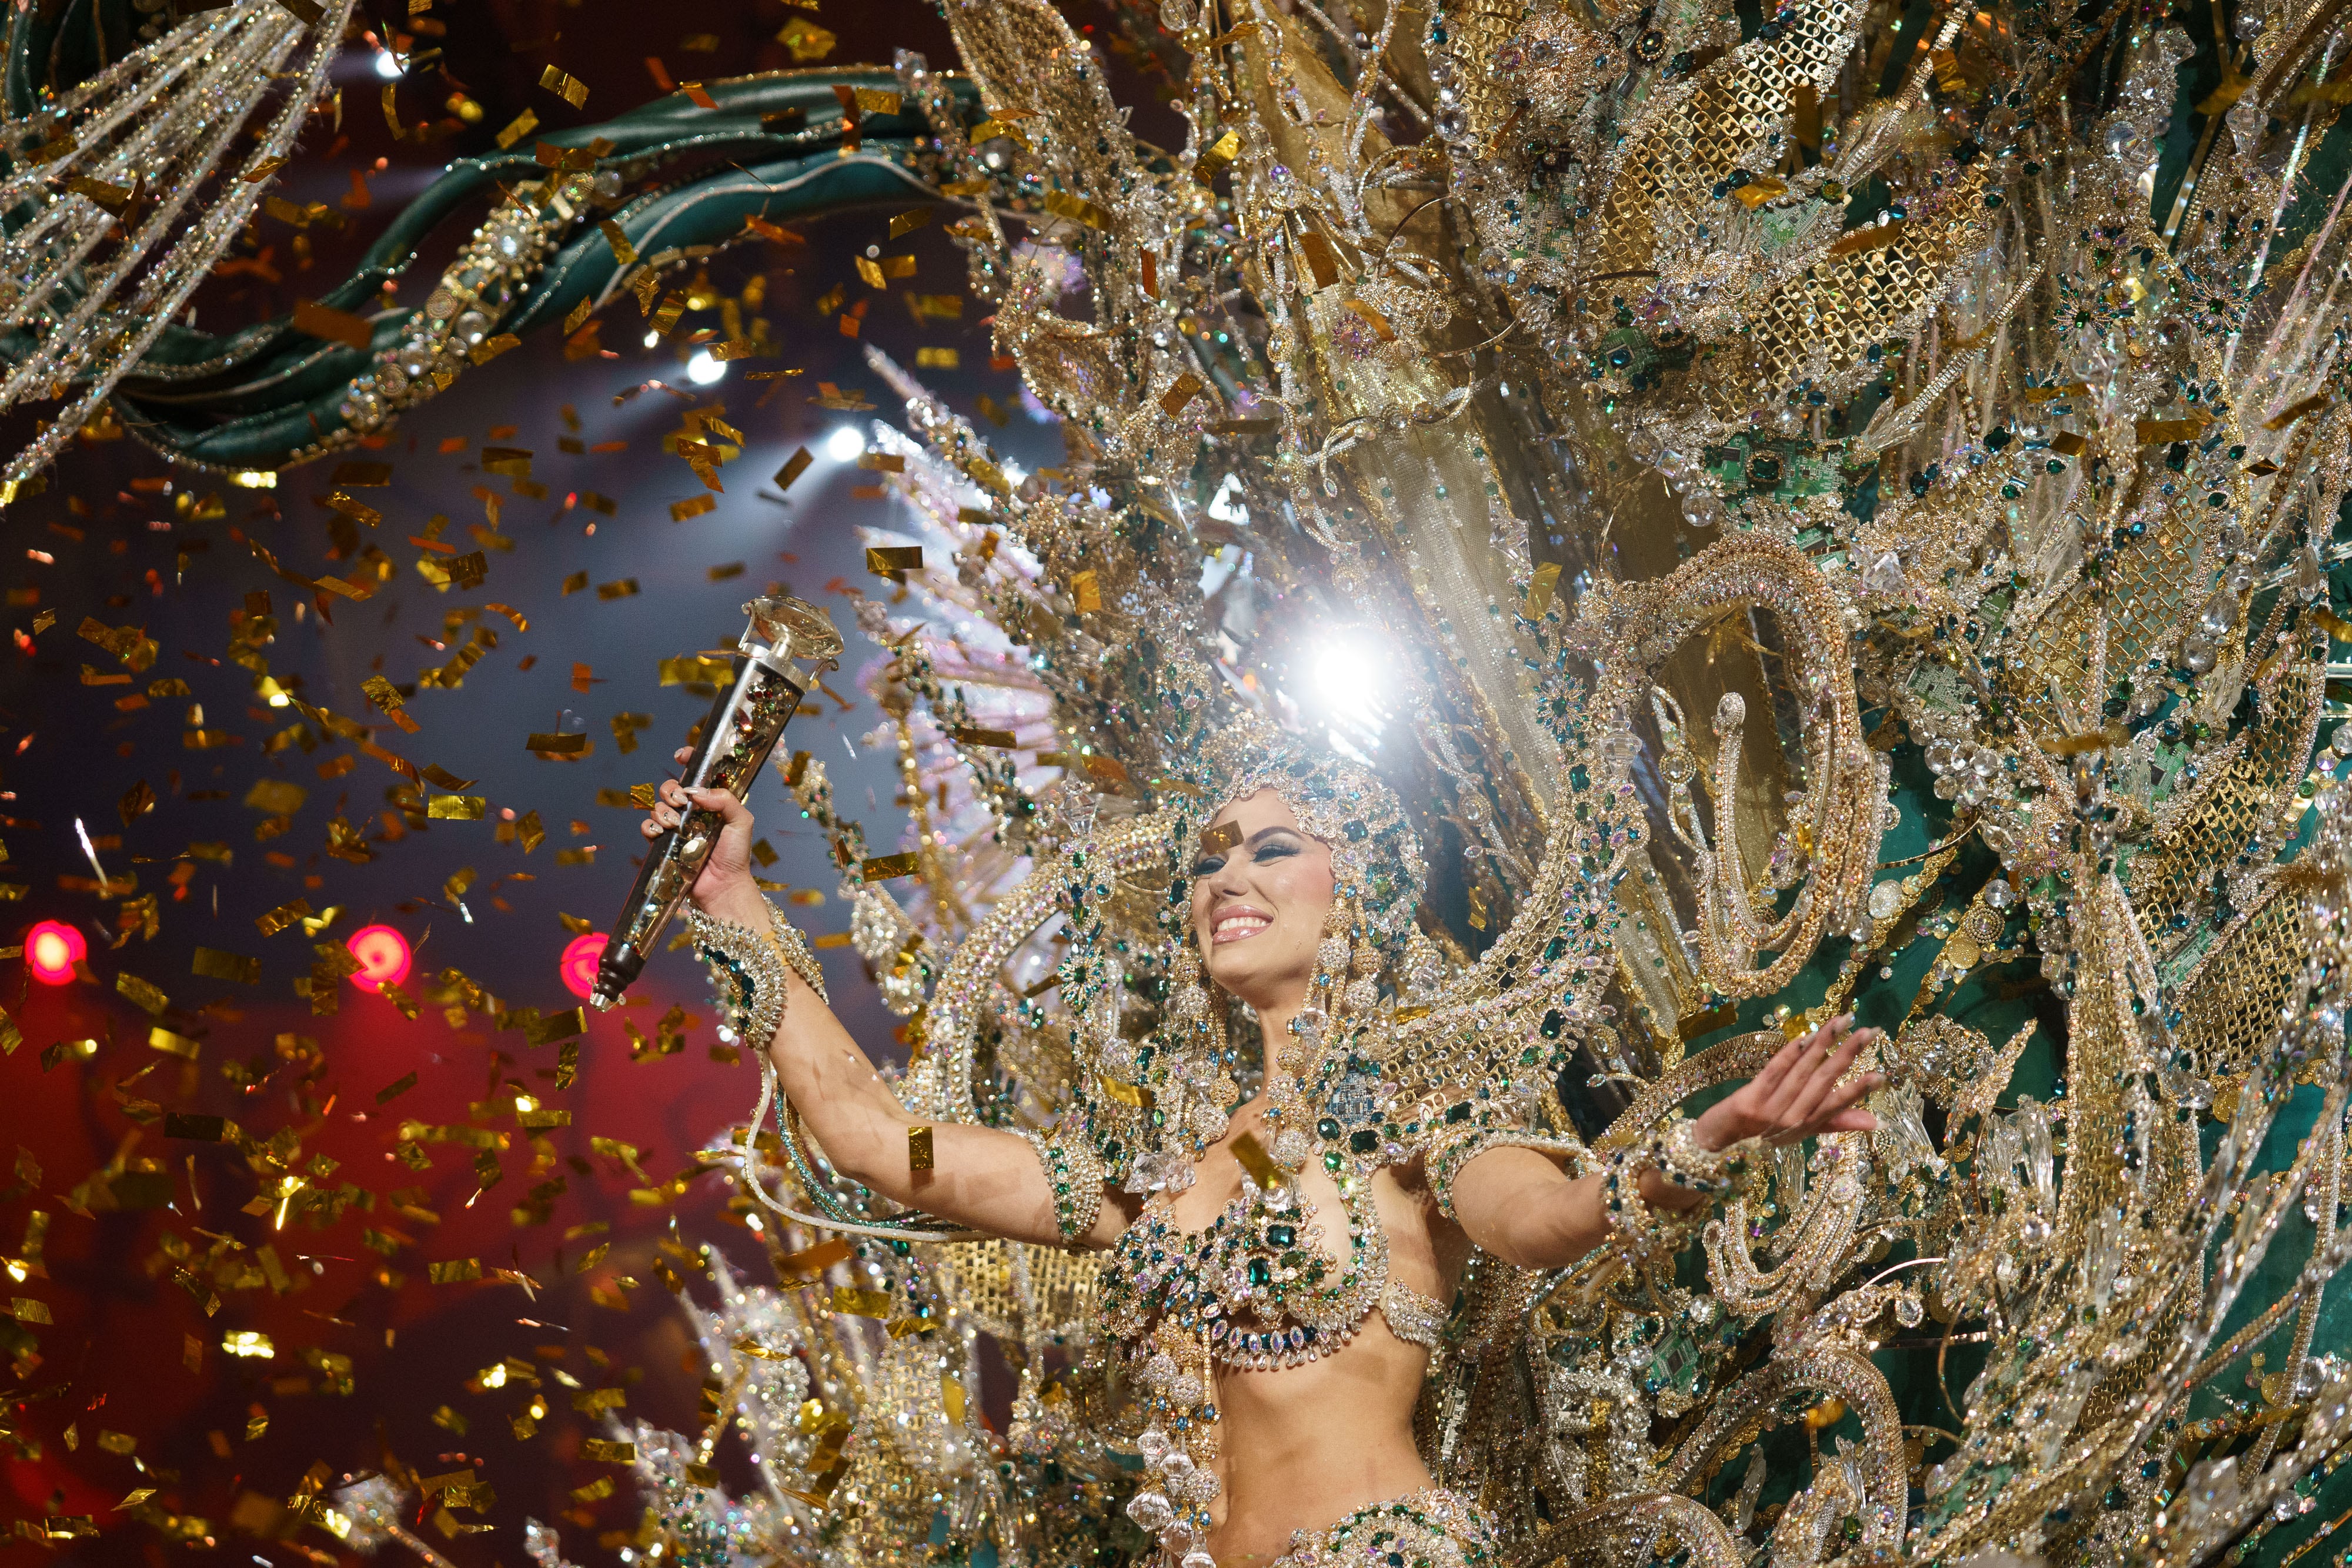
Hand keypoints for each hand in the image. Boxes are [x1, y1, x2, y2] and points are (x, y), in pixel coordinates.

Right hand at [639, 745, 765, 921]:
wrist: (723, 886)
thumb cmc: (736, 856)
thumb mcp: (742, 822)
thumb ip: (725, 800)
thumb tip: (696, 792)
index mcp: (710, 803)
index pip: (696, 776)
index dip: (688, 761)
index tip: (681, 756)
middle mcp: (691, 813)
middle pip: (670, 788)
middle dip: (670, 789)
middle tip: (680, 801)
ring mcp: (676, 829)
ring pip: (657, 806)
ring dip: (661, 809)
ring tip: (675, 823)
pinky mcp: (664, 846)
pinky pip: (648, 829)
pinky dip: (649, 827)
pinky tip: (660, 833)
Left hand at [1690, 1014, 1884, 1152]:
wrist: (1720, 1143)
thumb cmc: (1765, 1134)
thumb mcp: (1802, 1131)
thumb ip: (1837, 1122)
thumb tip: (1877, 1121)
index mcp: (1807, 1125)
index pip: (1838, 1105)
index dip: (1859, 1091)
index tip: (1882, 1075)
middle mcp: (1792, 1119)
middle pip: (1824, 1082)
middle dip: (1848, 1055)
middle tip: (1869, 1032)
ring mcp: (1771, 1109)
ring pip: (1802, 1072)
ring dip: (1823, 1044)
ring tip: (1842, 1022)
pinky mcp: (1750, 1098)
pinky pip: (1774, 1071)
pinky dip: (1790, 1053)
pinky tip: (1806, 1036)